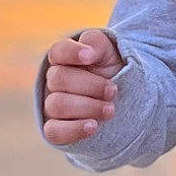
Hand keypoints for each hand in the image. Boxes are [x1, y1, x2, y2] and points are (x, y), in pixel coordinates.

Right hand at [41, 29, 124, 145]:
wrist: (124, 101)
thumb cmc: (112, 71)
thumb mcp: (109, 52)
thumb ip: (96, 43)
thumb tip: (87, 52)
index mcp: (64, 59)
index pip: (58, 52)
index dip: (71, 53)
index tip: (90, 57)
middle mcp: (53, 82)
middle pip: (59, 79)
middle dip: (90, 85)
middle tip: (113, 91)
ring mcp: (51, 106)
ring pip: (57, 105)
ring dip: (88, 107)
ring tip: (110, 110)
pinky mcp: (55, 130)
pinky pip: (53, 132)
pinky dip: (73, 129)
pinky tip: (93, 126)